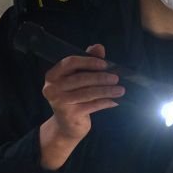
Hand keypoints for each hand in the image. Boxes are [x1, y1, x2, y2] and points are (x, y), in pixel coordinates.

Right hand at [38, 44, 123, 169]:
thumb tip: (98, 47)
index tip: (105, 64)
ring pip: (88, 93)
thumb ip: (88, 62)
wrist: (67, 125)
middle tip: (116, 78)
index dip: (88, 61)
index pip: (70, 62)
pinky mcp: (69, 114)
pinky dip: (105, 102)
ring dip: (107, 91)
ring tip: (121, 90)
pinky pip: (91, 106)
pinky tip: (115, 101)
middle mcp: (52, 88)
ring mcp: (59, 102)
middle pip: (80, 78)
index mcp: (53, 75)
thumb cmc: (74, 97)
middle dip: (101, 78)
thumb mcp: (79, 78)